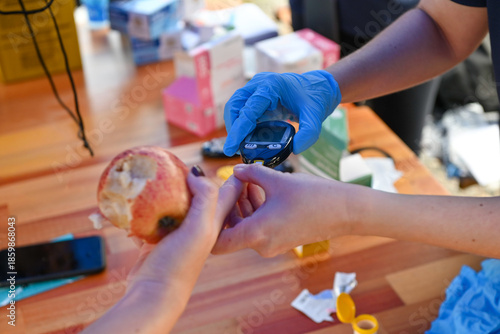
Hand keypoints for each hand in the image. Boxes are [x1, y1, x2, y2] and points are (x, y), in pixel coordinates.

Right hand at [126, 170, 242, 293]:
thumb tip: (196, 174)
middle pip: (201, 194)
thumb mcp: (199, 228)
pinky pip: (153, 216)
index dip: (233, 176)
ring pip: (176, 203)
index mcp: (214, 221)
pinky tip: (139, 197)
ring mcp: (178, 230)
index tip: (229, 158)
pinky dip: (147, 207)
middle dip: (196, 178)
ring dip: (169, 189)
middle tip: (183, 160)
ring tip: (159, 172)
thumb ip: (205, 199)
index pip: (229, 193)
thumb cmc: (180, 263)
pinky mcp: (158, 237)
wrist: (153, 291)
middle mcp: (198, 224)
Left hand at [212, 164, 354, 257]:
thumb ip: (250, 174)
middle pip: (231, 230)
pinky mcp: (281, 239)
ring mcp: (272, 244)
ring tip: (247, 179)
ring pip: (245, 227)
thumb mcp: (277, 180)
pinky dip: (254, 209)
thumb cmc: (313, 196)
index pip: (217, 242)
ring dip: (242, 205)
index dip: (210, 222)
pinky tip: (259, 187)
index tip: (214, 199)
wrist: (345, 211)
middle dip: (229, 205)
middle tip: (233, 180)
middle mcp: (262, 245)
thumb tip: (234, 170)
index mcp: (256, 234)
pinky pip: (258, 226)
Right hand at [223, 70, 341, 155]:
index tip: (231, 148)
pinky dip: (241, 124)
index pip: (248, 110)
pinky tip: (246, 138)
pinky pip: (242, 110)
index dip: (238, 130)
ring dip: (234, 126)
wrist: (318, 88)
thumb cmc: (315, 99)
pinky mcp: (256, 96)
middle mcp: (260, 84)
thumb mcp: (315, 118)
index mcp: (271, 86)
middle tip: (234, 149)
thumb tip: (294, 150)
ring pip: (235, 107)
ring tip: (240, 146)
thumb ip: (308, 134)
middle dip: (233, 129)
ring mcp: (256, 88)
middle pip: (235, 106)